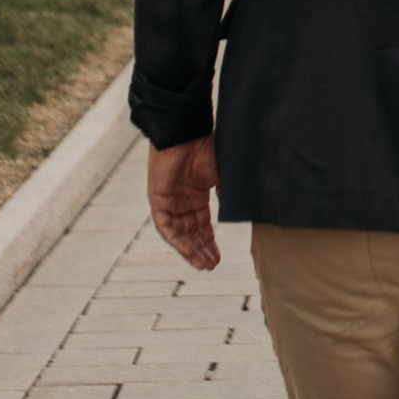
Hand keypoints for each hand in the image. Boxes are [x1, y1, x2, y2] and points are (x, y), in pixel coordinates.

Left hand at [148, 135, 220, 271]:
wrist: (187, 132)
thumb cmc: (207, 148)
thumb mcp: (224, 176)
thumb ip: (229, 195)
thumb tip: (241, 212)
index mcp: (198, 193)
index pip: (203, 224)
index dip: (210, 241)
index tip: (219, 258)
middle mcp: (183, 200)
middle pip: (191, 232)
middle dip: (202, 250)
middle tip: (212, 266)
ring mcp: (169, 200)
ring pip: (179, 233)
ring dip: (190, 250)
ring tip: (204, 265)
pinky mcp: (158, 199)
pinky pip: (166, 226)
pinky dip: (178, 241)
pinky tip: (190, 253)